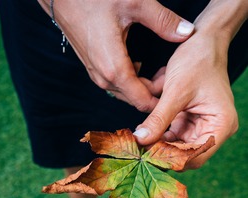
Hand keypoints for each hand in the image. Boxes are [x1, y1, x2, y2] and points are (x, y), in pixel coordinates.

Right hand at [37, 0, 193, 111]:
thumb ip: (163, 21)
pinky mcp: (93, 68)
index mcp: (114, 68)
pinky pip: (116, 84)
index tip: (178, 94)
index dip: (162, 103)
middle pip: (135, 99)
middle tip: (173, 78)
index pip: (142, 101)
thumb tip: (188, 33)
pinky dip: (131, 81)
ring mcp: (97, 74)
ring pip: (125, 92)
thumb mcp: (135, 3)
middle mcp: (103, 77)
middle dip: (154, 94)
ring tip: (161, 73)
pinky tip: (141, 66)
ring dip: (143, 88)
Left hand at [134, 0, 247, 168]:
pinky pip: (171, 134)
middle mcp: (213, 130)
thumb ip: (158, 119)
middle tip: (138, 149)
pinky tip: (144, 127)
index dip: (172, 159)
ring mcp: (201, 126)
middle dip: (162, 151)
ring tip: (138, 138)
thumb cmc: (197, 61)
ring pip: (175, 146)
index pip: (195, 157)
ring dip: (157, 142)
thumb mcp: (176, 91)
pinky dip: (158, 131)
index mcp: (220, 126)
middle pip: (185, 154)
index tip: (148, 156)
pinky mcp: (189, 121)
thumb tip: (140, 140)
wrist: (203, 40)